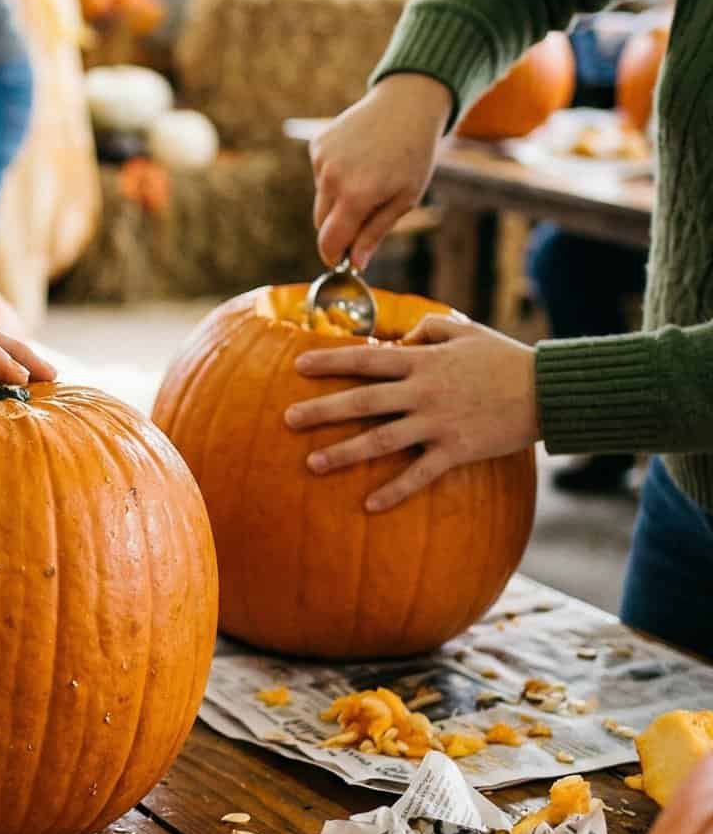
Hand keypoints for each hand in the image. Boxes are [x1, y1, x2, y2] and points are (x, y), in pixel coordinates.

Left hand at [284, 314, 537, 510]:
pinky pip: (419, 474)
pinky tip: (369, 504)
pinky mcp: (456, 450)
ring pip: (381, 440)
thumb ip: (426, 330)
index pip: (366, 359)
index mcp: (422, 361)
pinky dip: (395, 490)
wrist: (547, 390)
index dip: (330, 361)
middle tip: (286, 419)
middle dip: (321, 410)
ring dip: (345, 453)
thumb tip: (396, 338)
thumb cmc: (503, 358)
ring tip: (312, 464)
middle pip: (362, 402)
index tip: (297, 365)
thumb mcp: (463, 331)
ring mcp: (438, 423)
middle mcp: (423, 392)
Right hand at [310, 74, 451, 267]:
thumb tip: (355, 263)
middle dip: (338, 227)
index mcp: (357, 195)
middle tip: (367, 214)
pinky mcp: (317, 145)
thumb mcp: (404, 199)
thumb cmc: (413, 155)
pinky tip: (357, 160)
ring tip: (368, 177)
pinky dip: (334, 175)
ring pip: (321, 198)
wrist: (406, 105)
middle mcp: (332, 177)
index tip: (341, 261)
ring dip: (338, 199)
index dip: (333, 256)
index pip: (329, 241)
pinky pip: (320, 175)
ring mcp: (321, 159)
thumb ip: (375, 232)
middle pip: (321, 222)